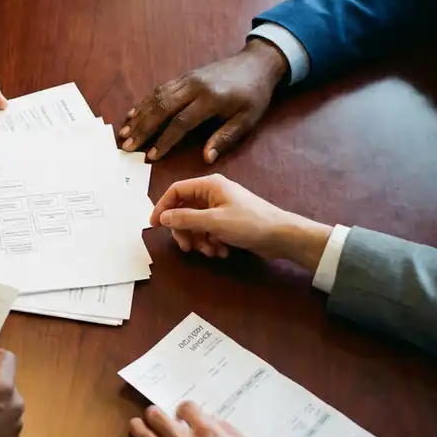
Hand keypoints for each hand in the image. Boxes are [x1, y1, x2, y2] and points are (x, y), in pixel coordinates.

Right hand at [119, 39, 287, 162]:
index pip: (181, 122)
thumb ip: (225, 138)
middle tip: (127, 145)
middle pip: (162, 108)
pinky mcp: (184, 76)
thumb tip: (206, 158)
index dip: (164, 140)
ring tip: (124, 133)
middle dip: (143, 129)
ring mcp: (187, 79)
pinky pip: (160, 89)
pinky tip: (134, 114)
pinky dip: (144, 102)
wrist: (257, 64)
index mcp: (211, 99)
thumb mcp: (247, 120)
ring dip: (139, 116)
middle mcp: (194, 87)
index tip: (151, 155)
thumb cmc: (253, 96)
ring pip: (156, 98)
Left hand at [121, 402, 267, 436]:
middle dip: (154, 413)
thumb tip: (209, 420)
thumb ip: (225, 428)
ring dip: (137, 428)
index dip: (184, 408)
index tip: (183, 414)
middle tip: (152, 414)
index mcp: (206, 431)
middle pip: (158, 419)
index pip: (186, 408)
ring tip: (134, 424)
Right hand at [151, 174, 331, 269]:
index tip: (154, 226)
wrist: (281, 236)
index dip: (162, 207)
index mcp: (209, 185)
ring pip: (196, 224)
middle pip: (184, 211)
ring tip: (212, 251)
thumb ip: (185, 219)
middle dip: (185, 231)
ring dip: (199, 240)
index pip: (176, 191)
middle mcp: (213, 193)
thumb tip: (162, 218)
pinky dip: (211, 242)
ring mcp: (220, 208)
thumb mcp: (213, 222)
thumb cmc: (249, 223)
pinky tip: (222, 251)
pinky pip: (208, 231)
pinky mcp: (227, 222)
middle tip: (188, 247)